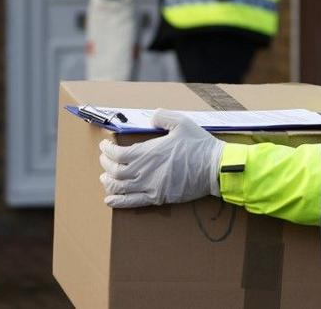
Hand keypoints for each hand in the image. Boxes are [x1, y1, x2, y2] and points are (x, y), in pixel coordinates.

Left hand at [99, 109, 225, 208]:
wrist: (215, 169)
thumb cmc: (199, 145)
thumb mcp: (181, 122)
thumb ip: (163, 117)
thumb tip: (152, 117)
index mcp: (148, 152)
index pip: (118, 154)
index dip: (107, 150)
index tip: (105, 145)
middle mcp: (145, 171)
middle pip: (115, 171)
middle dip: (106, 164)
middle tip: (104, 158)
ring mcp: (151, 187)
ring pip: (120, 188)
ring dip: (108, 182)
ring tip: (104, 177)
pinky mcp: (158, 198)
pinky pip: (133, 202)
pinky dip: (118, 202)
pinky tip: (109, 200)